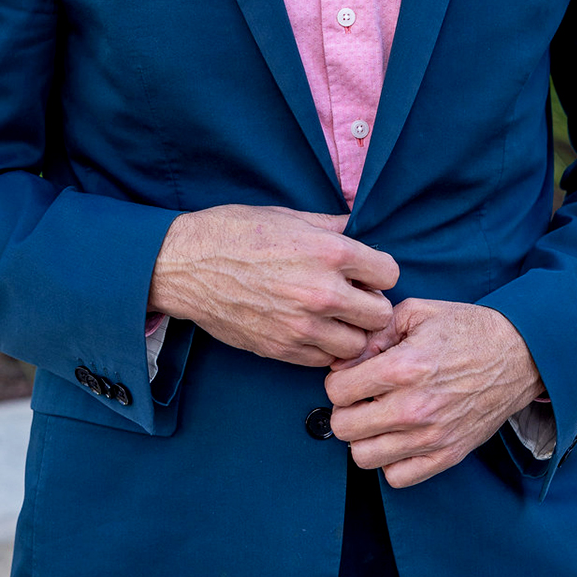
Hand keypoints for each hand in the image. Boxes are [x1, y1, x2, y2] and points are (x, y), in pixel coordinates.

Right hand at [149, 205, 399, 367]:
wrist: (188, 265)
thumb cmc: (236, 232)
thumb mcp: (289, 216)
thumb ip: (331, 226)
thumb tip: (359, 230)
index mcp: (329, 252)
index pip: (389, 273)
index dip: (379, 271)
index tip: (365, 271)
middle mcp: (322, 292)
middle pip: (381, 314)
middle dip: (372, 304)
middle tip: (355, 296)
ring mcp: (302, 326)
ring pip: (357, 345)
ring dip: (351, 332)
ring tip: (335, 317)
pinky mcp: (282, 349)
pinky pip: (325, 360)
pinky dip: (325, 348)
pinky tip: (312, 330)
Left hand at [325, 299, 542, 486]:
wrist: (518, 354)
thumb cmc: (466, 329)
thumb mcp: (416, 313)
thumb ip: (375, 334)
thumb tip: (344, 363)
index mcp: (404, 367)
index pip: (338, 390)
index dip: (338, 380)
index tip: (350, 375)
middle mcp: (415, 407)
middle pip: (344, 427)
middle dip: (345, 409)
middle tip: (360, 397)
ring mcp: (432, 437)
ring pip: (364, 456)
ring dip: (364, 437)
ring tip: (378, 417)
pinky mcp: (448, 456)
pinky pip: (397, 477)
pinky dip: (391, 461)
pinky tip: (398, 437)